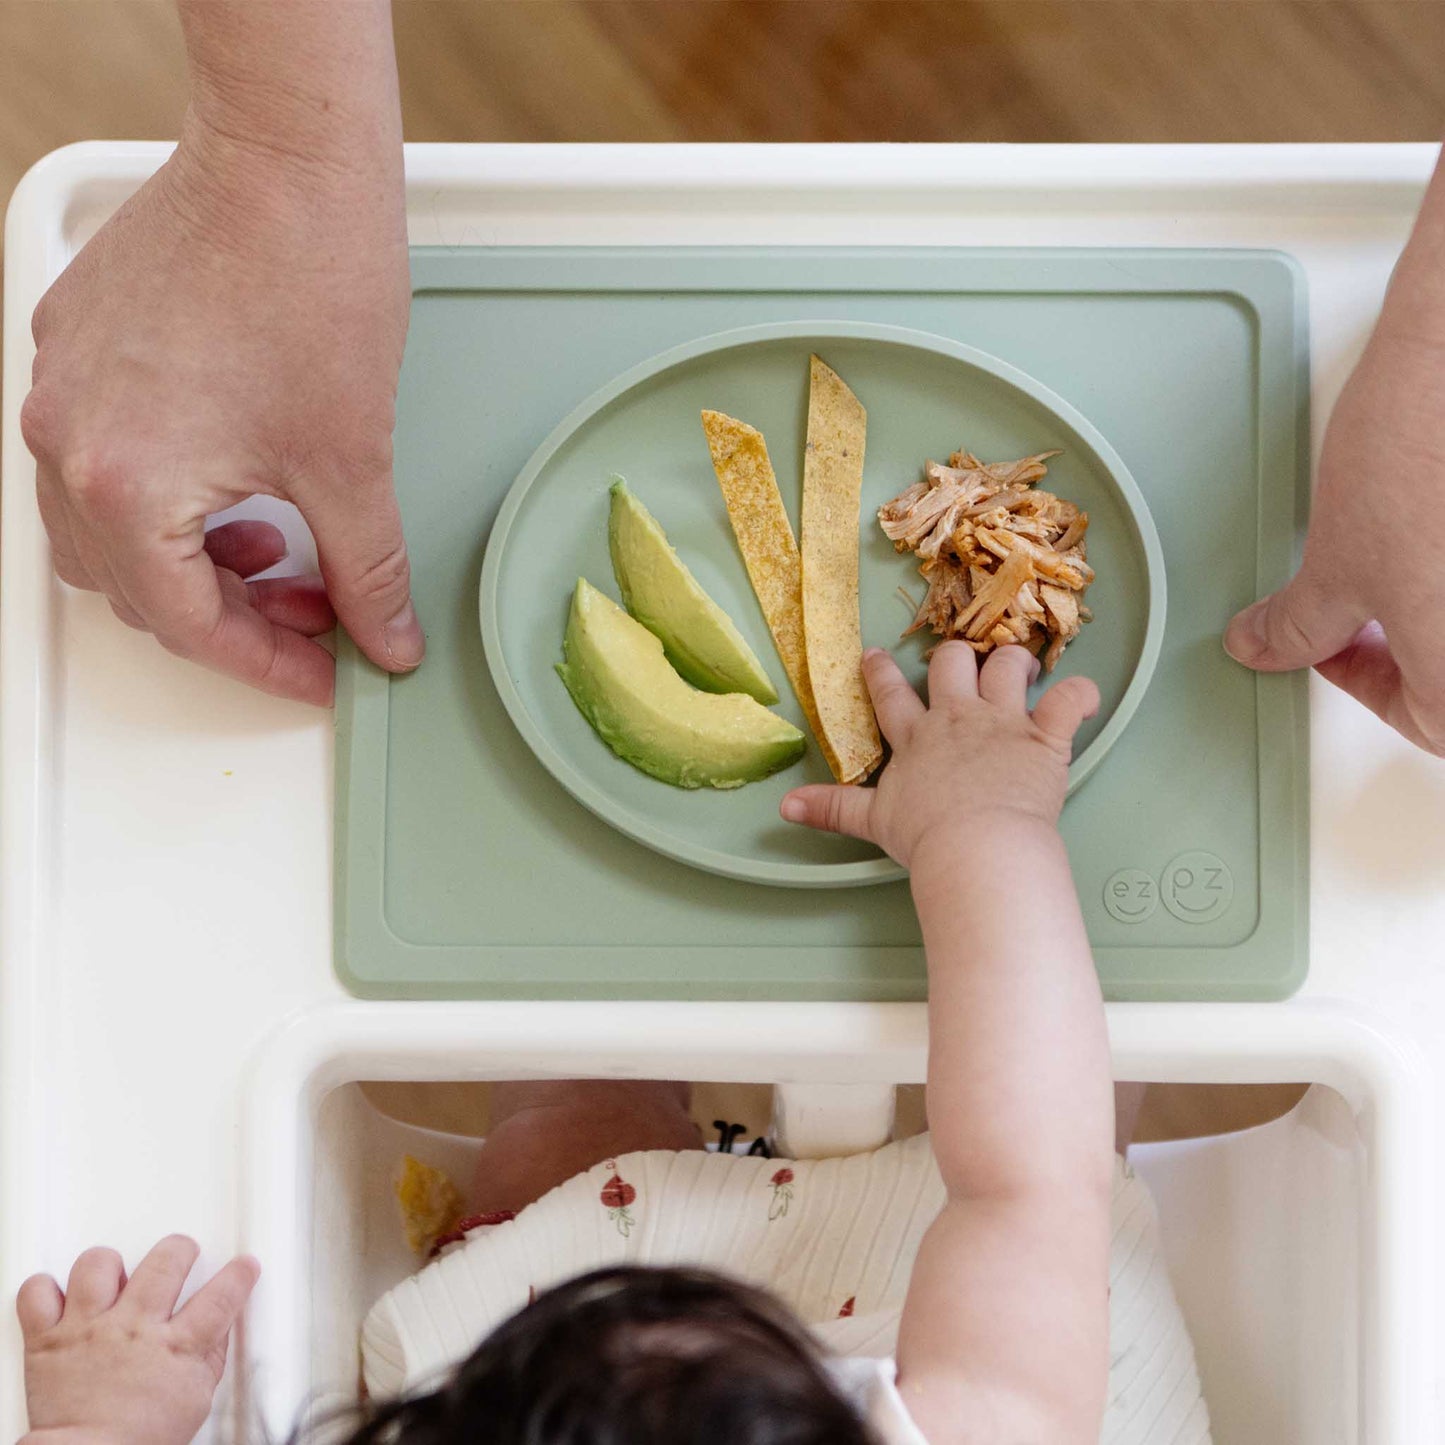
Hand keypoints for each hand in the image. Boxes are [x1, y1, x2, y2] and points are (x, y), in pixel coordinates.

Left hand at [18, 1236, 258, 1444]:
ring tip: (114, 1278)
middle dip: (178, 1250)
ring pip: (99, 1264)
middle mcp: (134, 1329)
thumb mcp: (195, 1401)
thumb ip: (210, 1357)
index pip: (221, 1297)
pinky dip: (44, 1289)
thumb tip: (221, 1327)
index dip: (238, 1275)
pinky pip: (38, 1293)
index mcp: (177, 1348)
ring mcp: (89, 1329)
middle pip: (166, 1261)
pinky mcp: (48, 1339)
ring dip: (108, 1266)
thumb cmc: (137, 1442)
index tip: (243, 1266)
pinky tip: (60, 1298)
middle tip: (179, 1256)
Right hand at [20, 111, 416, 706]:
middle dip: (232, 612)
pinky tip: (236, 478)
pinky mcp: (72, 344)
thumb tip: (387, 639)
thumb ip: (369, 572)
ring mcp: (60, 388)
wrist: (285, 161)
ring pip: (106, 533)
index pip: (189, 625)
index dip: (266, 663)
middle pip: (137, 588)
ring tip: (279, 541)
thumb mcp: (353, 461)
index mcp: (127, 485)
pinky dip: (164, 497)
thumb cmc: (313, 286)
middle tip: (313, 605)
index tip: (320, 672)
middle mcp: (68, 442)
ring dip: (192, 560)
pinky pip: (97, 461)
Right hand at [780, 643, 1098, 868]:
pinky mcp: (1046, 736)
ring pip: (1008, 667)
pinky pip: (1071, 700)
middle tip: (963, 668)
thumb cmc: (927, 838)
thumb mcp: (873, 821)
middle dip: (956, 659)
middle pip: (952, 663)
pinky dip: (1081, 695)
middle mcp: (958, 718)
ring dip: (1015, 665)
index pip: (891, 693)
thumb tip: (785, 807)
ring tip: (1019, 671)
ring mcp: (1004, 722)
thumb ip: (831, 808)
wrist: (977, 846)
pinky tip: (1085, 697)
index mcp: (917, 737)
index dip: (881, 672)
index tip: (875, 655)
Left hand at [1224, 290, 1444, 755]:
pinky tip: (1425, 525)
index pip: (1434, 725)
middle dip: (1412, 652)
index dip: (1370, 691)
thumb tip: (1262, 647)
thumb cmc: (1421, 457)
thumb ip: (1300, 625)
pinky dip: (1443, 564)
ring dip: (1433, 608)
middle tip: (1363, 615)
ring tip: (1396, 560)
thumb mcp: (1337, 562)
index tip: (1331, 648)